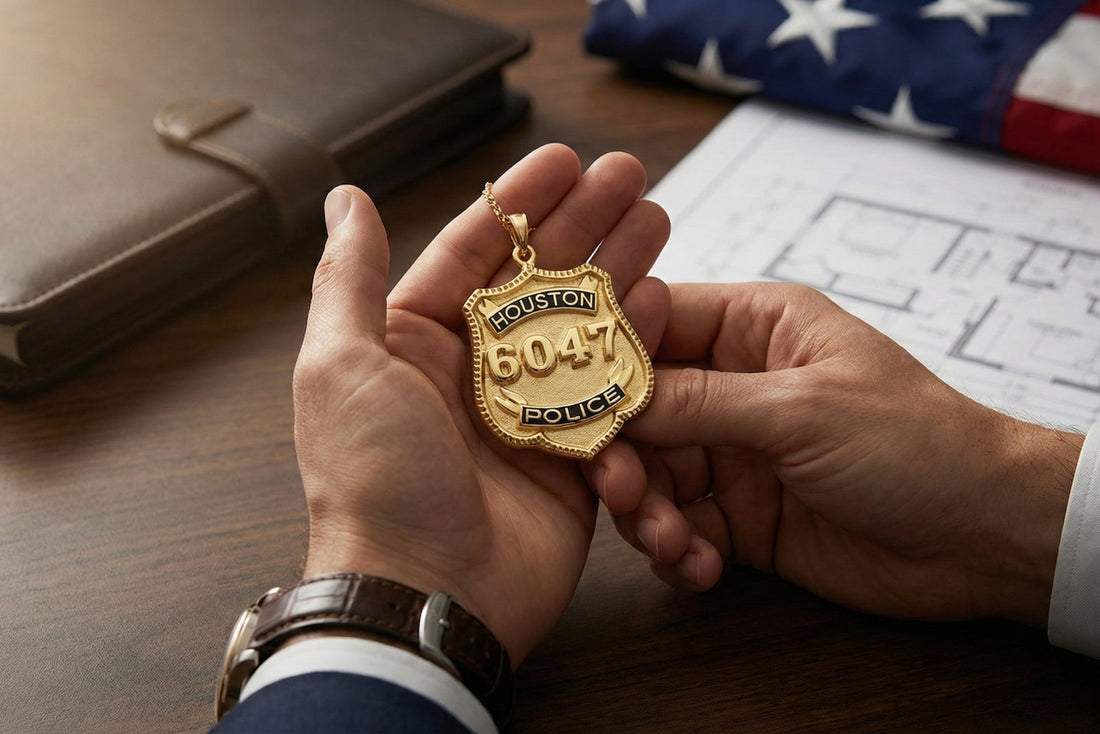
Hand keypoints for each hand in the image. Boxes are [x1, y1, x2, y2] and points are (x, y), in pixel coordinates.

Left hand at [291, 144, 669, 663]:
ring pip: (584, 324)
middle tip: (629, 177)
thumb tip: (344, 200)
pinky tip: (666, 300)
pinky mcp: (573, 454)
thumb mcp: (341, 368)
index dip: (520, 203)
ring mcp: (528, 412)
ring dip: (620, 270)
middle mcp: (475, 371)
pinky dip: (638, 346)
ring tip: (658, 221)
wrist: (429, 593)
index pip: (474, 252)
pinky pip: (613, 389)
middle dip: (585, 224)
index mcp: (416, 343)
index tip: (565, 161)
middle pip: (540, 280)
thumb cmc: (373, 483)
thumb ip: (349, 280)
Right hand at [597, 282, 1082, 625]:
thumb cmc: (916, 442)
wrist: (980, 535)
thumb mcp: (801, 408)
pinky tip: (700, 565)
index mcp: (754, 328)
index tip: (568, 393)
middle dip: (621, 452)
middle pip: (639, 409)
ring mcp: (734, 453)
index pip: (655, 322)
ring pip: (651, 475)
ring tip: (671, 540)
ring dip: (647, 512)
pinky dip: (679, 550)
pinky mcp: (740, 516)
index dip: (606, 354)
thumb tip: (616, 394)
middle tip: (619, 488)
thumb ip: (701, 401)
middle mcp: (734, 386)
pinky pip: (681, 528)